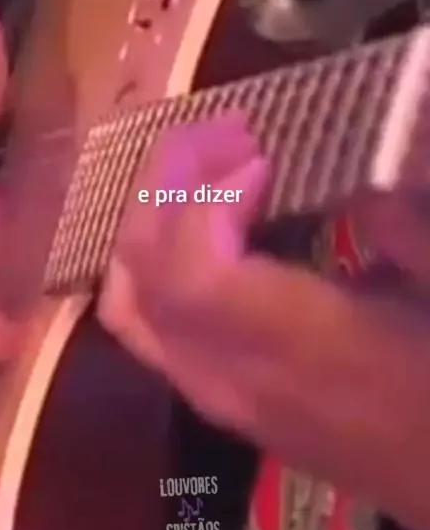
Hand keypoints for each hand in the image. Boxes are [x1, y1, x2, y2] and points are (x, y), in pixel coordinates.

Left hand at [99, 116, 429, 439]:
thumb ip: (405, 232)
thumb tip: (348, 184)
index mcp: (300, 352)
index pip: (196, 273)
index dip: (211, 199)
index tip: (265, 156)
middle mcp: (235, 376)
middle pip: (147, 273)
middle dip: (169, 183)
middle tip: (225, 131)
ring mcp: (213, 394)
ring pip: (128, 301)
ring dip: (149, 216)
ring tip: (196, 167)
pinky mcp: (213, 398)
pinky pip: (143, 328)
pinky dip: (147, 261)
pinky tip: (189, 226)